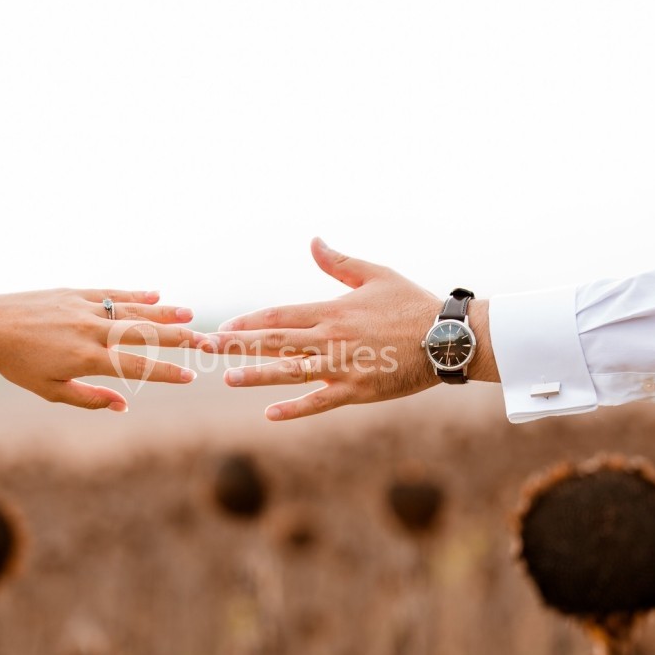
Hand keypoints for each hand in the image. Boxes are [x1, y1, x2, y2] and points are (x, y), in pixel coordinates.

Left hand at [0, 288, 214, 412]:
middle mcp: (90, 330)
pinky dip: (134, 294)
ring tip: (189, 315)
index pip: (137, 366)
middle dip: (177, 338)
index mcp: (86, 358)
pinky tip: (155, 294)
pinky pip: (111, 292)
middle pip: (143, 334)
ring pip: (131, 310)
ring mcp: (84, 307)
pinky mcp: (74, 292)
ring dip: (163, 313)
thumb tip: (124, 405)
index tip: (191, 376)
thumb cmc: (16, 365)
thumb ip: (89, 398)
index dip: (167, 372)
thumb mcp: (50, 390)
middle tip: (205, 341)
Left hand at [217, 239, 495, 420]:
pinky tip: (271, 414)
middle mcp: (332, 338)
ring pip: (290, 372)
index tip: (223, 326)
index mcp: (332, 310)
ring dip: (257, 375)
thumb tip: (313, 240)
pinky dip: (295, 408)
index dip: (248, 322)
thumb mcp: (376, 274)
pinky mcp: (358, 390)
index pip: (279, 316)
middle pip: (275, 342)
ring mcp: (343, 366)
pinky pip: (320, 401)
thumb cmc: (413, 303)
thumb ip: (339, 262)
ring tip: (228, 378)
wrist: (447, 338)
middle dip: (238, 345)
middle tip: (207, 348)